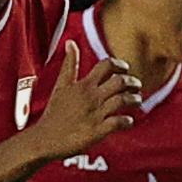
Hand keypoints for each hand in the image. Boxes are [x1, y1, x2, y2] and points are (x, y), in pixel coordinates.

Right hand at [19, 41, 139, 165]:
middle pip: (120, 81)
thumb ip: (69, 64)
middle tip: (136, 86)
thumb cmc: (54, 113)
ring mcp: (95, 114)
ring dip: (134, 100)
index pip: (106, 65)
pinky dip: (128, 121)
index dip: (120, 64)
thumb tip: (71, 42)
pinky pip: (119, 122)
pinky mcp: (97, 131)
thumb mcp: (60, 86)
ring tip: (137, 101)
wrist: (45, 139)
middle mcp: (91, 97)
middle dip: (133, 82)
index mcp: (83, 85)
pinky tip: (128, 121)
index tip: (125, 69)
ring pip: (123, 100)